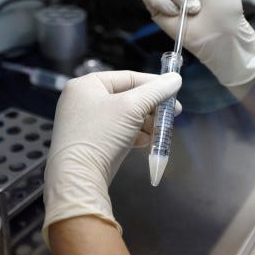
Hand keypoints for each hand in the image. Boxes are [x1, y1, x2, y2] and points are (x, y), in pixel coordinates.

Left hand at [42, 70, 181, 242]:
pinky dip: (134, 135)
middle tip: (172, 114)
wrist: (78, 177)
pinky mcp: (89, 142)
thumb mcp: (132, 108)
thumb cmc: (101, 134)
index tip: (174, 92)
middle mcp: (83, 100)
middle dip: (151, 107)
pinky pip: (117, 131)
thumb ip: (156, 91)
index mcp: (87, 85)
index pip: (128, 77)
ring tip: (160, 131)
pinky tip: (147, 142)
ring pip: (124, 116)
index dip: (153, 84)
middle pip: (127, 97)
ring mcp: (84, 122)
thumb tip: (176, 78)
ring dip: (145, 123)